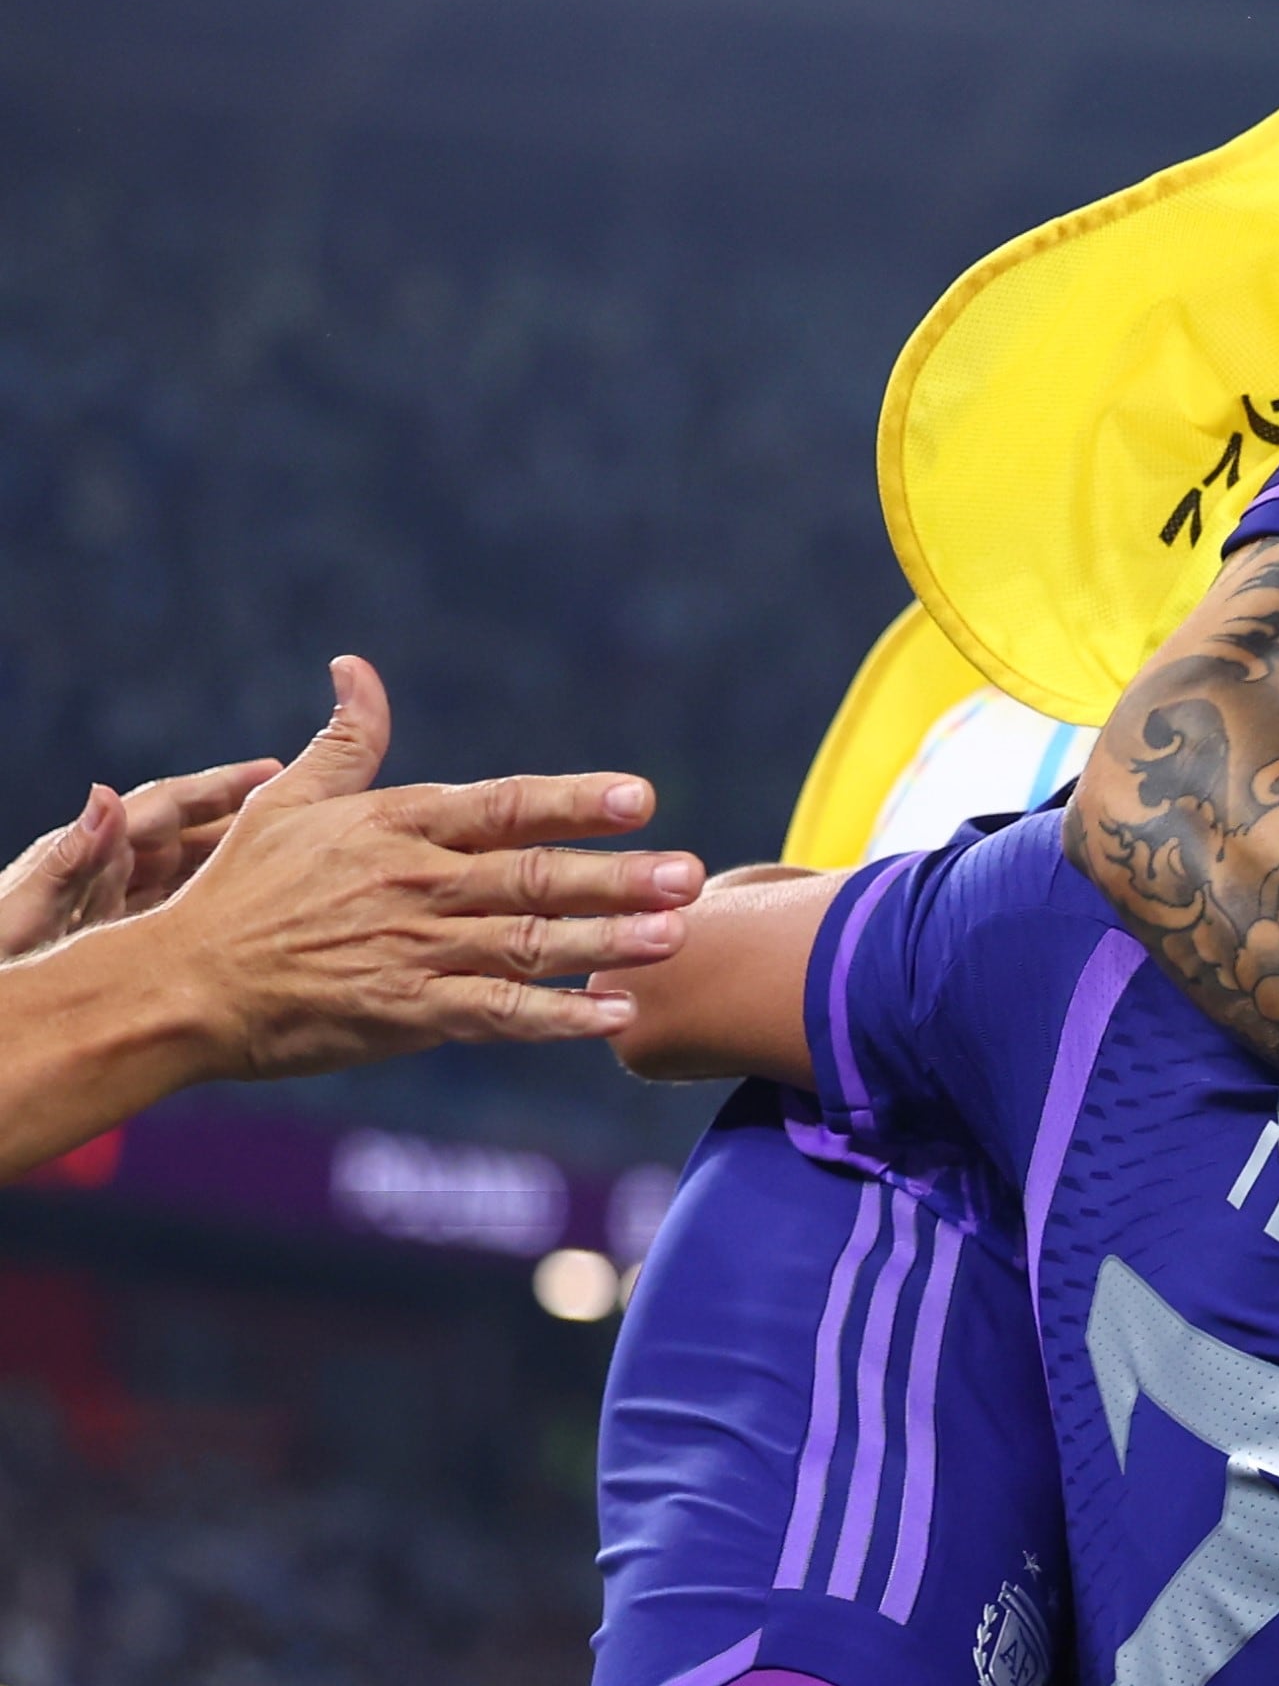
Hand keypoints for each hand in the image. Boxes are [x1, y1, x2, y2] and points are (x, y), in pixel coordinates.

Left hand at [0, 759, 278, 960]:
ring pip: (191, 879)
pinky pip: (185, 921)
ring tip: (300, 857)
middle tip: (310, 805)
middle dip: (244, 817)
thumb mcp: (19, 921)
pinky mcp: (120, 952)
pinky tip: (261, 918)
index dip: (219, 789)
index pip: (161, 809)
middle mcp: (102, 879)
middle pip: (186, 837)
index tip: (275, 771)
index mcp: (81, 860)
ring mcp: (114, 916)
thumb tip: (107, 795)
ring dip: (242, 863)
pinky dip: (225, 911)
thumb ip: (63, 863)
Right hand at [156, 658, 700, 1072]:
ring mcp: (412, 950)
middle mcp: (414, 884)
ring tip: (675, 936)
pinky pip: (493, 1015)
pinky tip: (613, 1015)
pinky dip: (555, 1018)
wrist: (183, 984)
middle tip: (688, 873)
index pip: (503, 806)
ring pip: (526, 943)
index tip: (639, 796)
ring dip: (605, 942)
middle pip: (532, 876)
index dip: (574, 801)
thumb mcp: (285, 800)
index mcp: (396, 827)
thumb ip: (345, 740)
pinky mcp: (404, 1011)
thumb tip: (354, 667)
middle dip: (616, 876)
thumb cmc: (241, 889)